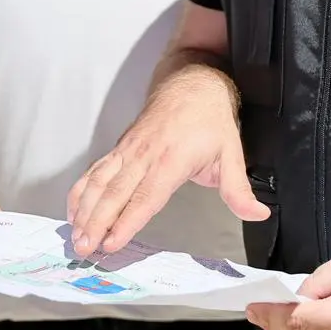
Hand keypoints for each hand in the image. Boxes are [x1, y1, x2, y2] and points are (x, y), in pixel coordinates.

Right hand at [67, 68, 268, 256]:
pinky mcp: (120, 147)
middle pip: (115, 193)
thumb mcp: (232, 151)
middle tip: (84, 248)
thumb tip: (257, 213)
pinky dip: (81, 190)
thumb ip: (239, 188)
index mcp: (170, 160)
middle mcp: (143, 155)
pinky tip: (74, 209)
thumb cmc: (210, 118)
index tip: (113, 242)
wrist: (192, 81)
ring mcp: (128, 150)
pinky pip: (95, 170)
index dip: (127, 221)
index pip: (145, 197)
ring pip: (99, 182)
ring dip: (84, 209)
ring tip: (75, 236)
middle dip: (97, 222)